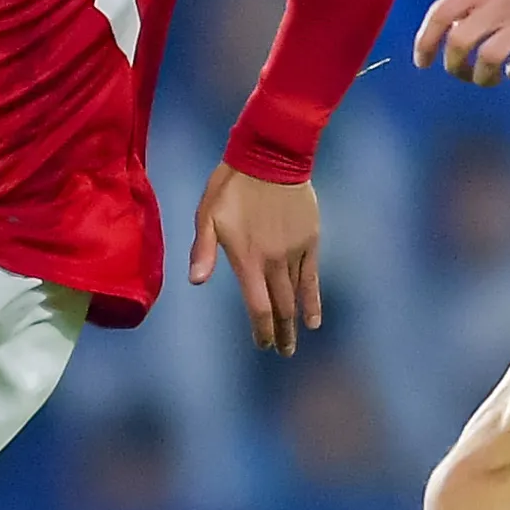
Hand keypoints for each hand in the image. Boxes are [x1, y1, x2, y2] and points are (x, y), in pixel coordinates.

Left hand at [187, 162, 323, 355]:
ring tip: (293, 342)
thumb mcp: (208, 214)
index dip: (261, 330)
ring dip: (295, 322)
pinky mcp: (310, 242)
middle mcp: (274, 262)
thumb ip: (203, 249)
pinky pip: (313, 278)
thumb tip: (195, 282)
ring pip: (296, 296)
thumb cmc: (232, 185)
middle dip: (280, 334)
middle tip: (281, 352)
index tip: (262, 345)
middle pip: (280, 308)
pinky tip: (313, 319)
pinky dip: (313, 300)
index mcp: (247, 259)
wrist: (271, 157)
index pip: (258, 306)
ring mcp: (295, 253)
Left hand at [416, 0, 509, 86]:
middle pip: (460, 41)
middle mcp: (501, 2)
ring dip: (482, 76)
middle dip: (453, 65)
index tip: (422, 61)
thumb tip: (446, 29)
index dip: (426, 41)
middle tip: (459, 72)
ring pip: (487, 59)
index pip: (441, 13)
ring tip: (488, 77)